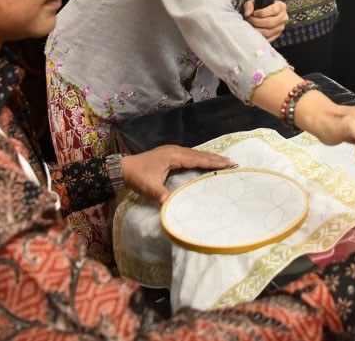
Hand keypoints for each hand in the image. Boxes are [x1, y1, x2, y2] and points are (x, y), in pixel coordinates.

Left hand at [119, 145, 233, 203]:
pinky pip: (189, 155)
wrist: (123, 168)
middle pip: (198, 154)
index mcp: (173, 156)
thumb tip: (170, 205)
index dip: (211, 161)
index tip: (226, 163)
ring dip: (208, 156)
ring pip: (195, 153)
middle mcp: (175, 151)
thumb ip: (161, 194)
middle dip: (214, 157)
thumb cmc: (137, 176)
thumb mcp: (149, 187)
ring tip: (222, 160)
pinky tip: (204, 160)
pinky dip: (200, 157)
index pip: (196, 159)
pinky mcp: (170, 154)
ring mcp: (172, 151)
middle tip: (231, 161)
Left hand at [243, 0, 287, 41]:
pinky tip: (254, 31)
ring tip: (251, 25)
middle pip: (270, 22)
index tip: (254, 13)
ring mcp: (281, 28)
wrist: (263, 14)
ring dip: (257, 30)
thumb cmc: (259, 8)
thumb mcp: (254, 2)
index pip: (274, 10)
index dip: (262, 12)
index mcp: (281, 6)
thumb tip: (247, 14)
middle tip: (250, 20)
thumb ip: (249, 5)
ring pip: (268, 32)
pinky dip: (259, 36)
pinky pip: (268, 39)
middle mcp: (283, 17)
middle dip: (257, 22)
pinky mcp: (277, 36)